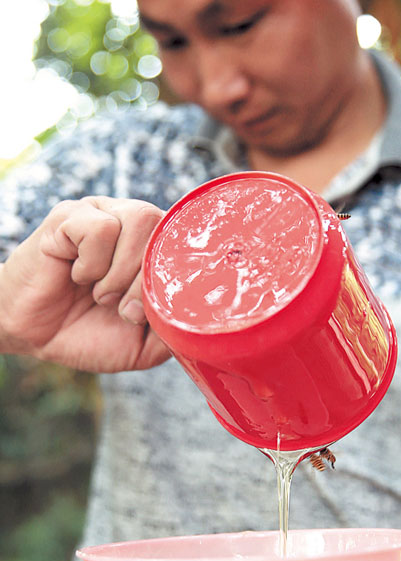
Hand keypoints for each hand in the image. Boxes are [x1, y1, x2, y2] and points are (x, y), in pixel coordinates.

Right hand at [0, 195, 170, 371]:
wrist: (35, 337)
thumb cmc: (89, 333)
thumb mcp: (144, 344)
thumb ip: (176, 330)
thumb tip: (203, 320)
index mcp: (154, 247)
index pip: (186, 241)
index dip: (177, 276)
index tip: (156, 310)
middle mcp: (132, 223)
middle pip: (165, 229)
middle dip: (147, 282)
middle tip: (124, 310)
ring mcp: (101, 214)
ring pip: (140, 220)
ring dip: (121, 273)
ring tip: (100, 295)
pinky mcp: (69, 217)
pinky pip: (101, 228)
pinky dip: (92, 264)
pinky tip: (77, 275)